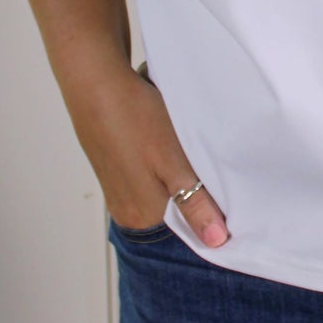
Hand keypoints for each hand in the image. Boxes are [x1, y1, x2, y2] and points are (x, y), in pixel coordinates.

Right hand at [69, 62, 229, 246]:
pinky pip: (150, 170)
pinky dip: (163, 157)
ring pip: (164, 186)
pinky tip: (165, 137)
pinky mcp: (115, 165)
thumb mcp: (173, 163)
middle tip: (206, 159)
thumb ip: (194, 204)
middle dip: (194, 186)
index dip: (210, 206)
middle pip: (176, 207)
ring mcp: (118, 187)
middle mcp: (126, 208)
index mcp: (141, 216)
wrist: (96, 81)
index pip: (188, 226)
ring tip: (182, 145)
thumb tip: (215, 241)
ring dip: (179, 169)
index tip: (226, 186)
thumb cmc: (134, 119)